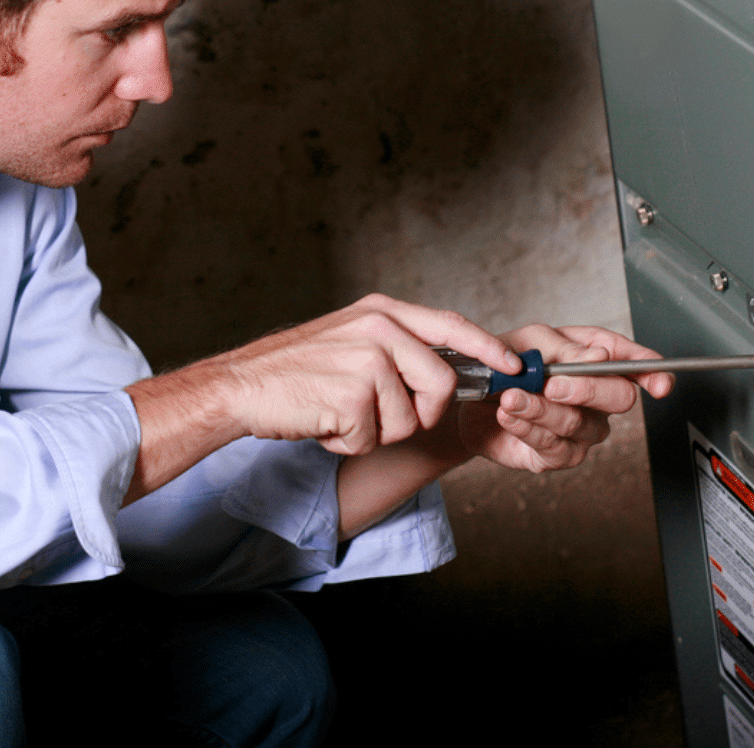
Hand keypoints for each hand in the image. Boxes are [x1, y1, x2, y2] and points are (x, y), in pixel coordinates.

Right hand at [123, 294, 520, 503]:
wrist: (239, 387)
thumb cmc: (292, 372)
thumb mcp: (348, 341)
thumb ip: (396, 348)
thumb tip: (446, 374)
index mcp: (381, 312)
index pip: (451, 326)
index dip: (487, 349)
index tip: (513, 366)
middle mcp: (380, 329)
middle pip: (441, 384)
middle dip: (416, 413)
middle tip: (372, 413)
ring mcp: (367, 360)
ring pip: (407, 418)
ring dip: (374, 430)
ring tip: (337, 411)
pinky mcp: (353, 395)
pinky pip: (374, 437)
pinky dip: (348, 441)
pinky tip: (323, 422)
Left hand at [455, 324, 672, 472]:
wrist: (468, 397)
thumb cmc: (505, 363)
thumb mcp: (530, 341)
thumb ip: (566, 348)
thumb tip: (600, 356)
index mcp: (596, 359)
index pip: (634, 364)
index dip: (652, 373)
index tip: (658, 383)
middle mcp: (597, 397)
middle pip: (620, 397)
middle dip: (587, 390)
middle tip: (552, 385)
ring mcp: (582, 428)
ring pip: (580, 423)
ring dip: (542, 409)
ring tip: (511, 398)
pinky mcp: (558, 454)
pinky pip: (554, 445)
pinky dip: (528, 428)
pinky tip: (509, 416)